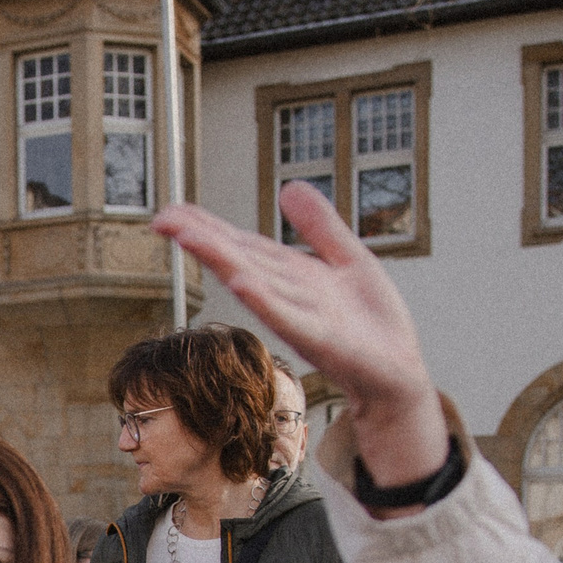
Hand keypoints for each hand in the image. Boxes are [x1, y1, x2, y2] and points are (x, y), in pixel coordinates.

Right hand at [154, 185, 450, 492]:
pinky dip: (265, 302)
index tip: (172, 211)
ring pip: (255, 283)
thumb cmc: (372, 327)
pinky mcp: (323, 339)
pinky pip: (288, 318)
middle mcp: (288, 295)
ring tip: (191, 238)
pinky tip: (243, 285)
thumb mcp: (349, 258)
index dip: (207, 225)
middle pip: (239, 259)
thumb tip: (289, 187)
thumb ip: (320, 225)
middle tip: (164, 219)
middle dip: (202, 238)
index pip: (243, 243)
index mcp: (292, 274)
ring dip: (222, 261)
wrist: (399, 374)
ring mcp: (301, 317)